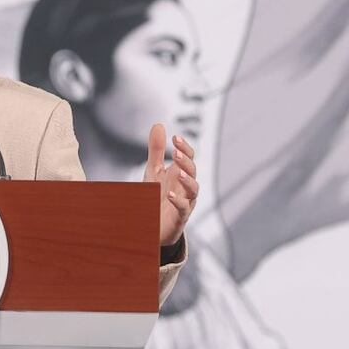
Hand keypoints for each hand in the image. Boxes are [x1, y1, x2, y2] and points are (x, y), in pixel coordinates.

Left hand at [144, 123, 198, 245]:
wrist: (154, 224)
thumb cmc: (157, 195)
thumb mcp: (154, 170)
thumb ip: (157, 150)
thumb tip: (159, 124)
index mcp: (180, 174)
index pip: (189, 157)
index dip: (185, 148)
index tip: (175, 138)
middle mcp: (186, 186)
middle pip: (193, 171)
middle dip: (186, 162)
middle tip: (176, 152)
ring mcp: (185, 201)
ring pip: (194, 190)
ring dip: (188, 180)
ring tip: (179, 172)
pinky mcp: (180, 216)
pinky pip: (183, 208)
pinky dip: (178, 201)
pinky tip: (169, 194)